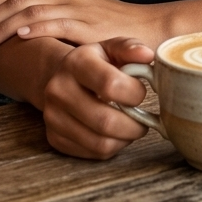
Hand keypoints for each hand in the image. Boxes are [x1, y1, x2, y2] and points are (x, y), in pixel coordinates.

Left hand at [0, 0, 169, 49]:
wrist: (153, 29)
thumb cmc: (118, 31)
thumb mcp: (84, 21)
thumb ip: (61, 23)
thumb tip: (33, 35)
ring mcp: (77, 7)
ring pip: (28, 10)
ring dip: (1, 25)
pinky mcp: (88, 24)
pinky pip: (54, 22)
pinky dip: (32, 26)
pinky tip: (15, 35)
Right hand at [43, 37, 154, 158]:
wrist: (62, 77)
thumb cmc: (95, 63)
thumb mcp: (111, 48)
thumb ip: (130, 48)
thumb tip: (147, 55)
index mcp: (76, 62)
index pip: (110, 84)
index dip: (134, 93)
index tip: (140, 92)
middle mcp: (59, 89)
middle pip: (105, 121)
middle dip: (134, 125)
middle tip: (143, 118)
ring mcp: (53, 116)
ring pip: (101, 143)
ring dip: (125, 138)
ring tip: (131, 126)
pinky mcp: (55, 138)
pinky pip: (93, 153)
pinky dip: (112, 147)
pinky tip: (114, 133)